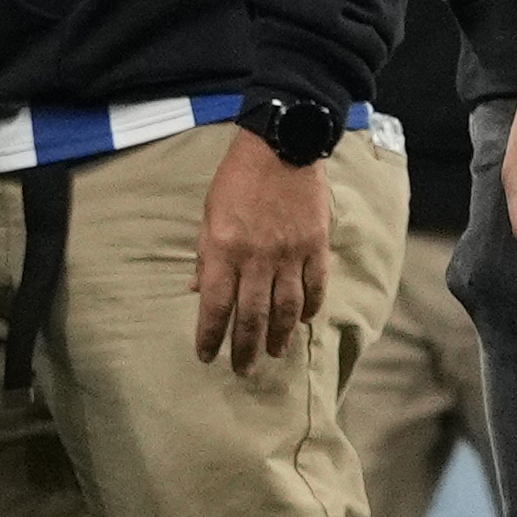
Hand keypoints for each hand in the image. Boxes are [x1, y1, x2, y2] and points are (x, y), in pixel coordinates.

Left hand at [192, 130, 332, 374]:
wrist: (282, 145)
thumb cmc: (237, 179)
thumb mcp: (208, 214)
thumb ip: (205, 256)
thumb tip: (199, 293)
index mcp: (225, 249)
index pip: (216, 305)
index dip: (211, 335)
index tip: (207, 356)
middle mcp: (257, 258)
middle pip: (252, 315)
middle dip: (245, 348)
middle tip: (243, 371)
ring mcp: (290, 254)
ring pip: (287, 309)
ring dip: (280, 336)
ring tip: (274, 354)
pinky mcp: (316, 246)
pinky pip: (315, 287)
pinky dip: (310, 308)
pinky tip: (304, 322)